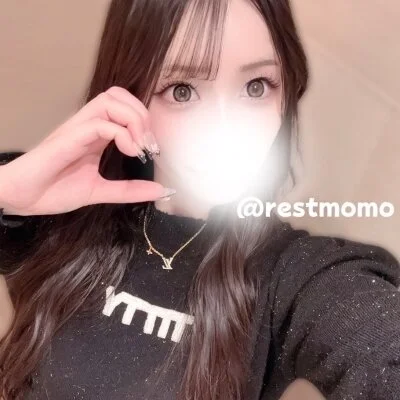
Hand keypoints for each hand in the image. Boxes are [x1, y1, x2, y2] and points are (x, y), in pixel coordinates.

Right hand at [0, 86, 174, 215]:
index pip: (122, 106)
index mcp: (95, 135)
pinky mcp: (68, 139)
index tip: (152, 149)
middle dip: (141, 114)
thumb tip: (161, 192)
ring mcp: (77, 129)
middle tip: (148, 144)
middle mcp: (87, 126)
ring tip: (139, 147)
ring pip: (110, 100)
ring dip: (133, 119)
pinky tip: (129, 151)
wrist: (22, 199)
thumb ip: (130, 190)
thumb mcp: (101, 191)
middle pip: (118, 95)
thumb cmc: (55, 191)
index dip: (143, 119)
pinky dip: (122, 134)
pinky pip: (99, 124)